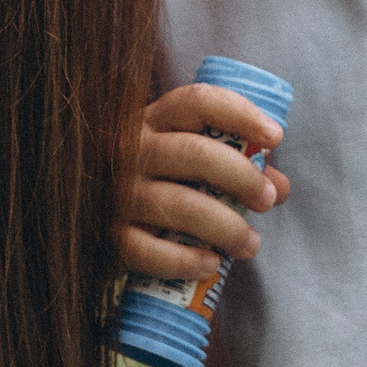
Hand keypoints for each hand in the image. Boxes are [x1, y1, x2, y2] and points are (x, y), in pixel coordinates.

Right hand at [119, 85, 289, 282]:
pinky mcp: (109, 235)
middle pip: (195, 153)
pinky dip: (185, 260)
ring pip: (179, 205)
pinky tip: (211, 264)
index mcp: (153, 120)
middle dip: (241, 177)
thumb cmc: (156, 180)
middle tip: (266, 199)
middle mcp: (131, 149)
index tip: (275, 136)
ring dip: (226, 226)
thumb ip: (235, 165)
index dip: (240, 114)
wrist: (87, 214)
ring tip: (250, 244)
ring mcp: (118, 193)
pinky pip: (148, 250)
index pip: (197, 102)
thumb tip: (279, 187)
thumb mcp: (186, 160)